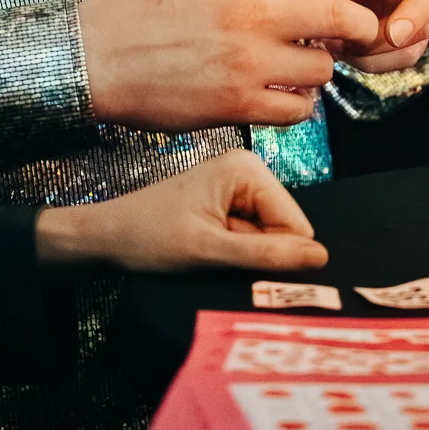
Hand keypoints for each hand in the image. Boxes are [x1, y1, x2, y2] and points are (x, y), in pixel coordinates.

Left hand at [34, 151, 327, 272]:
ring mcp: (238, 188)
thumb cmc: (149, 237)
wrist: (108, 238)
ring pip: (271, 239)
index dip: (275, 254)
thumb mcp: (209, 250)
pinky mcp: (229, 206)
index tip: (235, 261)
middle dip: (261, 255)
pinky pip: (253, 240)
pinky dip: (237, 255)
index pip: (297, 225)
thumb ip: (266, 254)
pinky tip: (209, 253)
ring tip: (210, 255)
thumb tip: (320, 257)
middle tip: (218, 258)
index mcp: (247, 168)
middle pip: (286, 231)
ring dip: (247, 258)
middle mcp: (248, 171)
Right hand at [77, 0, 379, 127]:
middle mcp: (249, 15)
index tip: (318, 0)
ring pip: (323, 68)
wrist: (92, 60)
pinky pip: (297, 110)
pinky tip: (278, 96)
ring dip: (317, 71)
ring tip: (298, 69)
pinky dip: (296, 106)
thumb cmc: (133, 10)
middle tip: (341, 35)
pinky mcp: (238, 106)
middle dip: (350, 26)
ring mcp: (247, 63)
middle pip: (339, 15)